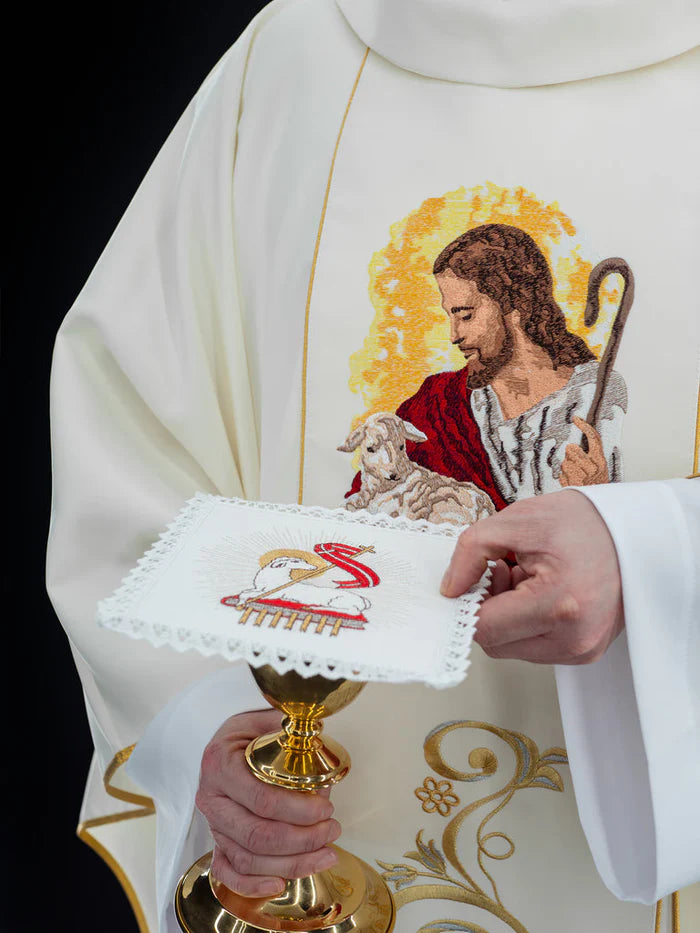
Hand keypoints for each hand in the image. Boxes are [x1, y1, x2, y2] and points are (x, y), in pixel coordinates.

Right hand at [196, 709, 341, 896]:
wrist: (224, 741)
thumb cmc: (248, 732)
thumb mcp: (266, 721)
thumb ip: (293, 735)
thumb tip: (324, 754)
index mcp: (221, 764)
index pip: (262, 799)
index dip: (298, 810)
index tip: (326, 809)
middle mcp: (211, 798)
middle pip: (257, 835)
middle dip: (302, 840)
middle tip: (332, 831)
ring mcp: (212, 823)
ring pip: (249, 858)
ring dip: (291, 864)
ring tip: (326, 855)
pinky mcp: (216, 841)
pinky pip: (228, 872)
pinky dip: (252, 885)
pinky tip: (280, 885)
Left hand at [440, 490, 623, 663]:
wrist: (636, 533)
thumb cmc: (583, 523)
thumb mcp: (518, 520)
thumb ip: (472, 551)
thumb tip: (449, 588)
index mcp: (559, 604)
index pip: (484, 628)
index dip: (467, 602)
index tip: (471, 578)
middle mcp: (574, 638)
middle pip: (495, 643)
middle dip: (489, 607)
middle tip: (503, 570)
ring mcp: (583, 650)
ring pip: (512, 648)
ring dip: (507, 616)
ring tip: (526, 578)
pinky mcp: (586, 652)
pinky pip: (534, 646)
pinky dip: (526, 622)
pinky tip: (540, 592)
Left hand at [560, 416, 608, 485]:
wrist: (596, 503)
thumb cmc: (596, 483)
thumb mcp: (598, 467)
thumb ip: (590, 455)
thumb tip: (572, 445)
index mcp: (600, 460)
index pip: (593, 438)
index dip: (585, 426)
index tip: (576, 418)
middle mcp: (593, 466)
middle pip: (571, 448)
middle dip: (570, 454)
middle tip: (575, 463)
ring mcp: (582, 475)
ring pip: (564, 462)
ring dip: (566, 467)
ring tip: (575, 475)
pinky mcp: (572, 484)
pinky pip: (561, 474)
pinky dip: (564, 478)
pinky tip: (572, 482)